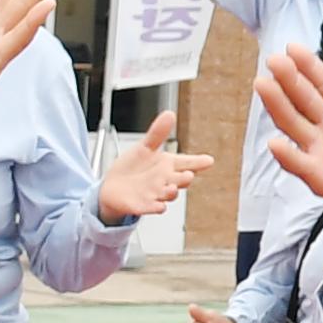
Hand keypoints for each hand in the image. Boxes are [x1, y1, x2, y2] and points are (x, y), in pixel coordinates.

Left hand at [95, 124, 212, 224]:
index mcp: (167, 165)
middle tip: (188, 175)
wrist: (113, 189)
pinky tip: (159, 206)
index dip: (198, 162)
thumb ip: (158, 133)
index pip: (187, 163)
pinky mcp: (143, 205)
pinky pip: (152, 208)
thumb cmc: (132, 169)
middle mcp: (164, 180)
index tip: (208, 160)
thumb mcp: (144, 148)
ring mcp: (155, 194)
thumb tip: (169, 114)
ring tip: (171, 187)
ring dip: (172, 192)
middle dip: (184, 178)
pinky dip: (156, 207)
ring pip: (168, 194)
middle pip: (180, 180)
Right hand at [254, 43, 322, 234]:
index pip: (322, 86)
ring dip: (279, 107)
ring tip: (263, 85)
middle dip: (289, 80)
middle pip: (304, 102)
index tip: (292, 46)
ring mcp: (322, 155)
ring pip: (296, 127)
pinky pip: (303, 166)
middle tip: (272, 59)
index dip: (309, 67)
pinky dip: (289, 156)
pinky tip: (274, 143)